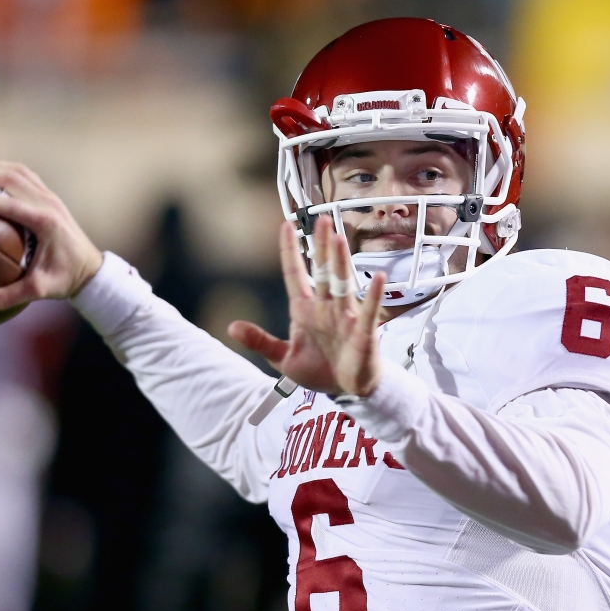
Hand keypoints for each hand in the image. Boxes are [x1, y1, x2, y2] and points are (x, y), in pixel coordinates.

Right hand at [0, 161, 103, 310]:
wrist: (91, 269)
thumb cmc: (66, 279)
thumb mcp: (40, 290)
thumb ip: (9, 297)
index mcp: (46, 222)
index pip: (12, 203)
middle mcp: (49, 204)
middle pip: (13, 177)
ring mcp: (51, 198)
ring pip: (19, 171)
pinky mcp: (50, 198)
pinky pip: (25, 176)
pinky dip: (3, 171)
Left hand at [228, 216, 385, 396]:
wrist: (344, 391)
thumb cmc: (318, 370)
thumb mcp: (282, 358)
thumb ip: (260, 341)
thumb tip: (232, 327)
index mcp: (305, 310)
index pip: (295, 274)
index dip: (290, 250)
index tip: (286, 225)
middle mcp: (326, 307)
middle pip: (323, 271)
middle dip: (320, 246)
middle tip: (321, 219)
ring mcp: (345, 317)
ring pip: (342, 284)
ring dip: (340, 262)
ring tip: (338, 238)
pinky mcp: (363, 332)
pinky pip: (369, 311)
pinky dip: (373, 296)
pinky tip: (377, 279)